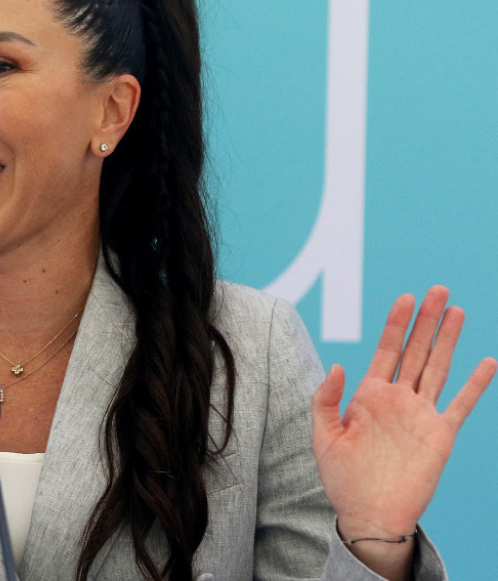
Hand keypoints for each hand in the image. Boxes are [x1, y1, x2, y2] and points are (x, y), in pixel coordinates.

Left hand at [311, 286, 495, 539]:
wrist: (367, 514)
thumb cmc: (341, 476)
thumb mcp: (323, 436)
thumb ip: (325, 399)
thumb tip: (337, 364)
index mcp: (368, 395)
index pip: (386, 350)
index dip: (396, 324)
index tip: (406, 297)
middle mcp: (397, 399)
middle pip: (416, 351)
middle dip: (426, 321)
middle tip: (438, 290)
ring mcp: (420, 415)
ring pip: (438, 368)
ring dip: (447, 341)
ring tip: (457, 311)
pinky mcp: (440, 436)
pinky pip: (461, 405)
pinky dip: (474, 385)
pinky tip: (487, 362)